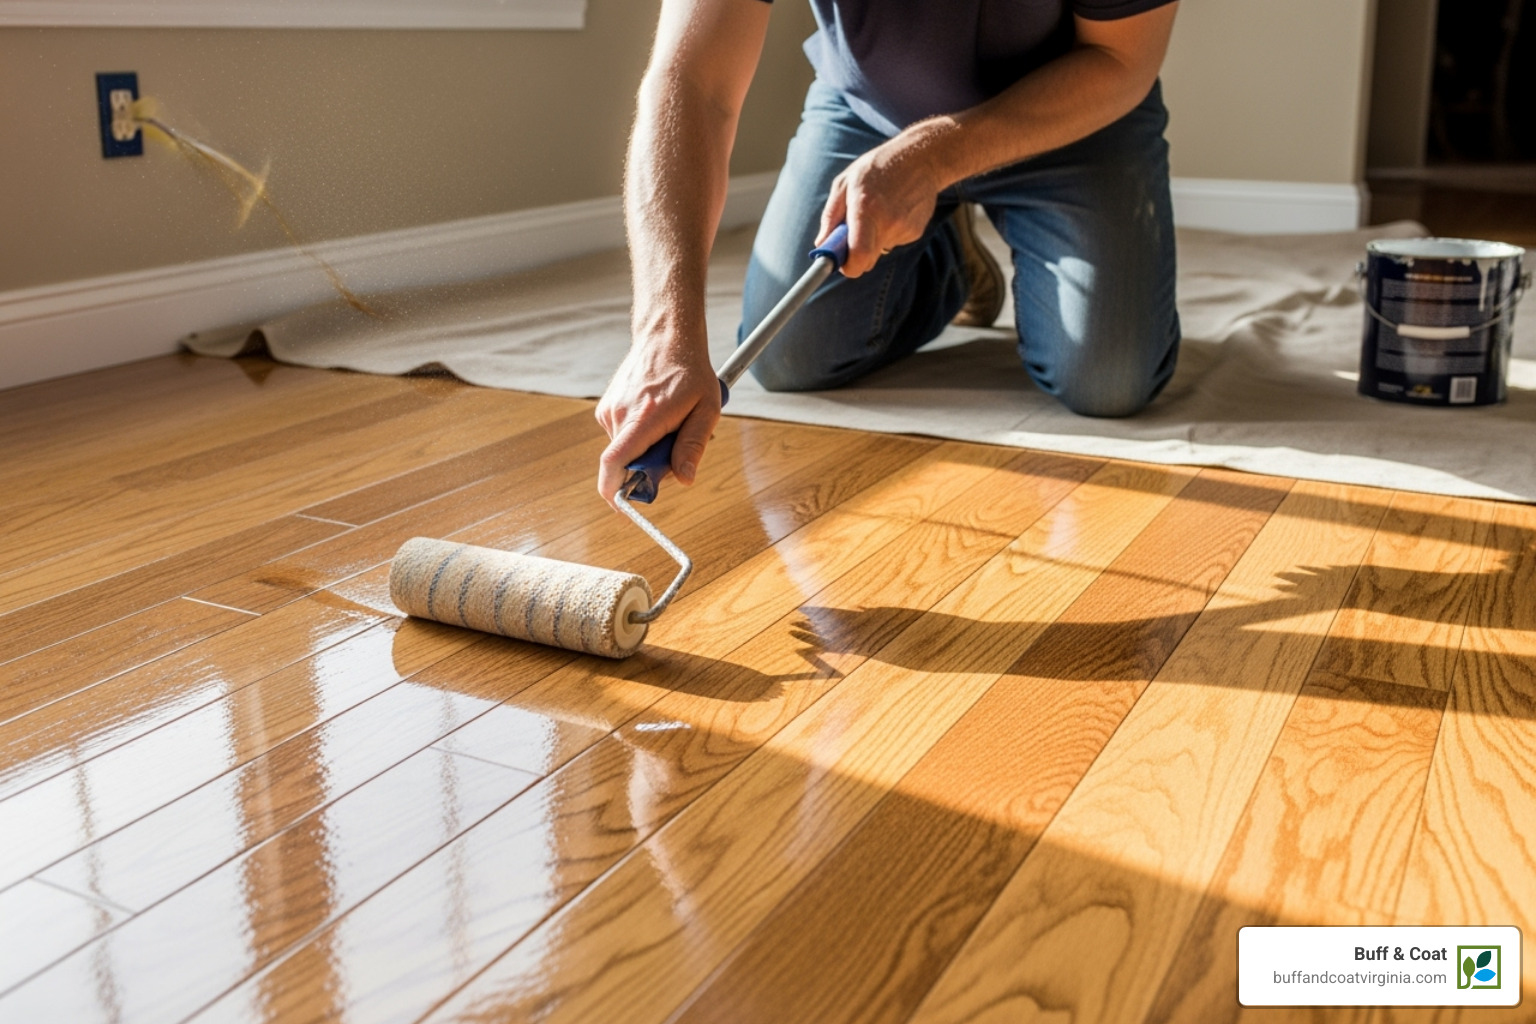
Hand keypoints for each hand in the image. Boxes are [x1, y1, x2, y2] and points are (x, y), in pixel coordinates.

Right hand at [595, 333, 720, 508]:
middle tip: (677, 441)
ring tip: (669, 420)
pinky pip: (623, 436)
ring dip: (648, 447)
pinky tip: (656, 413)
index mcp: (642, 418)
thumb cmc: (690, 372)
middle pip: (627, 463)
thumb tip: (684, 479)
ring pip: (626, 450)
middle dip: (651, 465)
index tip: (625, 508)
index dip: (615, 492)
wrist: (667, 337)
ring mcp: (609, 410)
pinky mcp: (606, 408)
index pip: (614, 464)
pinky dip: (639, 435)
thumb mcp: (706, 409)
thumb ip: (693, 446)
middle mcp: (618, 415)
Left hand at [818, 124, 947, 277]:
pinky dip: (888, 232)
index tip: (842, 262)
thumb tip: (821, 244)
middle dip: (857, 252)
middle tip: (854, 230)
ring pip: (880, 250)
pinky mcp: (915, 231)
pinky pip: (893, 242)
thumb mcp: (845, 183)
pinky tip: (893, 209)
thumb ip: (831, 216)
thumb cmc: (877, 168)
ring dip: (873, 238)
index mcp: (866, 209)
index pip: (859, 256)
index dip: (849, 266)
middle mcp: (887, 222)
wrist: (921, 158)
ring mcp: (904, 228)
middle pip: (868, 260)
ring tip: (879, 209)